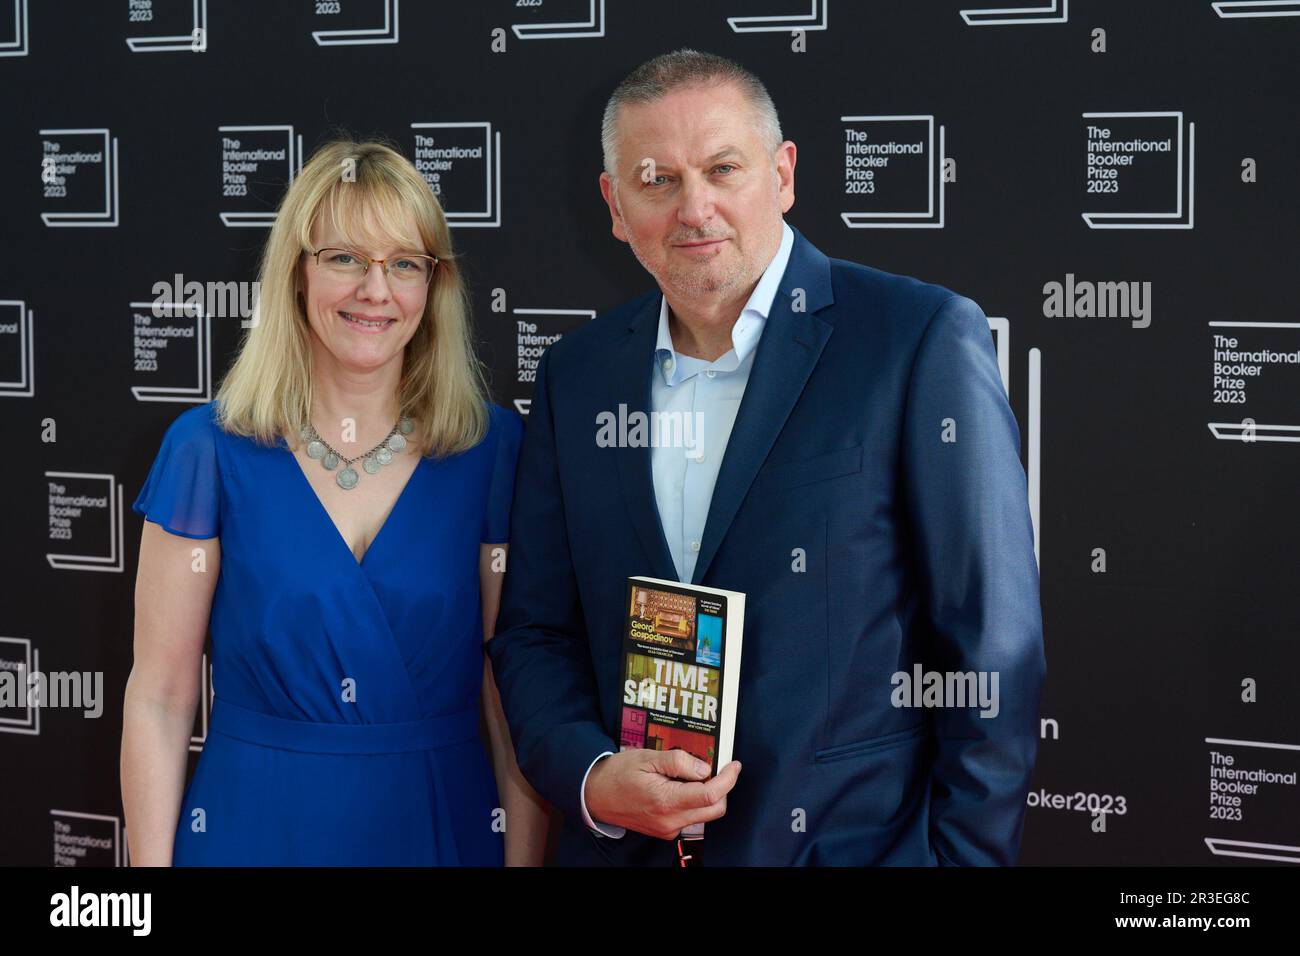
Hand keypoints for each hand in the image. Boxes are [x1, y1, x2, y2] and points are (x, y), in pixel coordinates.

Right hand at [585, 749, 741, 839]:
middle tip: (718, 766)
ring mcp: (668, 829)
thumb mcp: (648, 758)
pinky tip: (683, 785)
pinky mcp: (665, 830)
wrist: (596, 795)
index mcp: (665, 801)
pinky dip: (695, 801)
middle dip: (722, 788)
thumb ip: (679, 762)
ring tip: (696, 773)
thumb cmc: (618, 774)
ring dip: (709, 795)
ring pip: (704, 815)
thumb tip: (705, 768)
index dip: (728, 779)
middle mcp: (669, 821)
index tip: (734, 764)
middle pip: (714, 809)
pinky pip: (691, 817)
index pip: (710, 795)